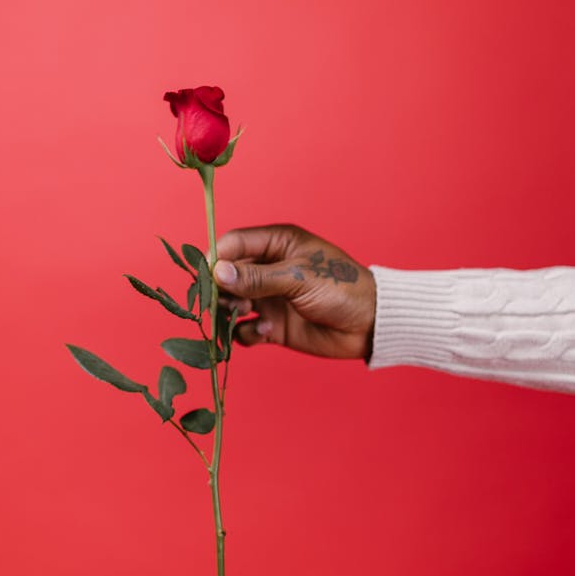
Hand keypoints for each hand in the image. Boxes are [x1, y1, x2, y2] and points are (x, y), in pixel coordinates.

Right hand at [211, 224, 376, 359]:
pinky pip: (245, 329)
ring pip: (232, 303)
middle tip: (223, 302)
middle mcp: (269, 268)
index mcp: (277, 243)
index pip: (234, 244)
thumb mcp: (298, 278)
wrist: (369, 324)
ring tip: (245, 313)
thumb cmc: (342, 288)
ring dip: (230, 311)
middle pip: (227, 275)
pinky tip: (266, 331)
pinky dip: (248, 332)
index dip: (217, 258)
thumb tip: (217, 272)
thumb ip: (257, 277)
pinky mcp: (274, 325)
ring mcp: (270, 298)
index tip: (205, 275)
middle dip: (220, 289)